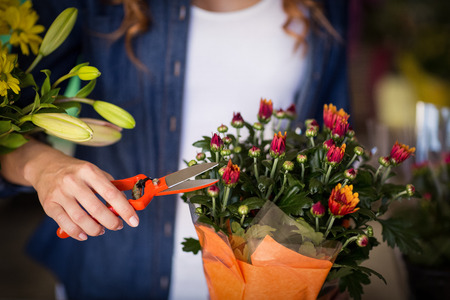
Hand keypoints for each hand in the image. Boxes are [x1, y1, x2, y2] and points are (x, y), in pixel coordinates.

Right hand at [1, 140, 139, 240]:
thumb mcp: (95, 173)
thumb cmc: (78, 173)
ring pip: (81, 219)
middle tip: (117, 226)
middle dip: (111, 222)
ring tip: (101, 230)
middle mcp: (73, 181)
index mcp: (89, 171)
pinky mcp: (49, 205)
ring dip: (95, 229)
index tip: (134, 221)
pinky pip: (65, 224)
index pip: (111, 193)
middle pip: (96, 209)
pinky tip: (85, 234)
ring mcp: (60, 193)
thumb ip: (111, 188)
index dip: (125, 209)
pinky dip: (78, 233)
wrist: (47, 167)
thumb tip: (127, 206)